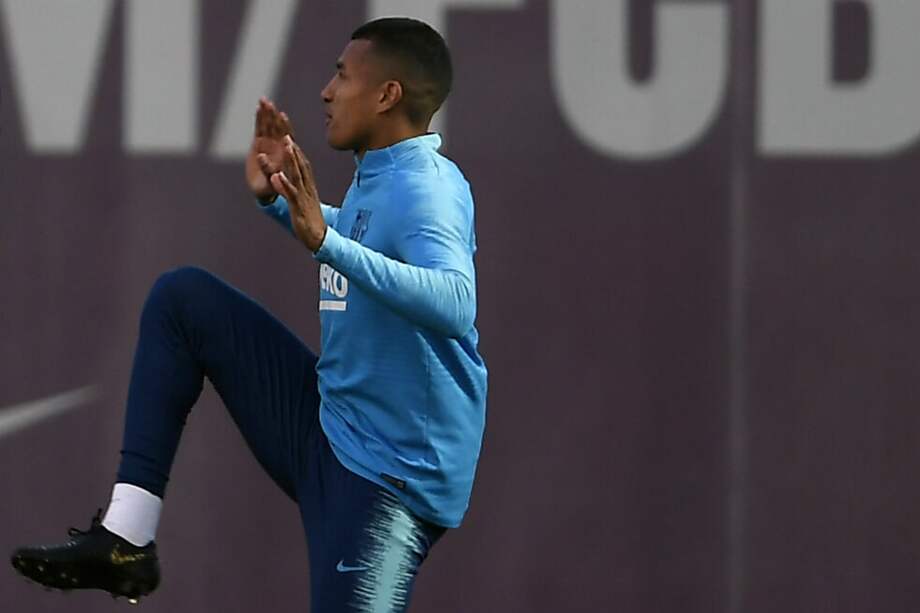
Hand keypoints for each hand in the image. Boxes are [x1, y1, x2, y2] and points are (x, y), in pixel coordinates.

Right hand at [246, 97, 294, 200]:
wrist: (266, 192)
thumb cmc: (272, 188)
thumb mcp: (273, 181)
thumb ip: (268, 170)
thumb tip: (262, 157)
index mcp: (286, 155)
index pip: (286, 137)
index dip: (284, 126)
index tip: (282, 116)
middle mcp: (279, 147)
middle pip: (277, 128)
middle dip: (273, 115)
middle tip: (269, 102)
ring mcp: (270, 144)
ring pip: (269, 126)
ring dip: (266, 113)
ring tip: (263, 100)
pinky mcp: (259, 144)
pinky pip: (260, 129)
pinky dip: (259, 119)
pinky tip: (258, 108)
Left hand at [271, 135, 327, 252]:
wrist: (319, 238)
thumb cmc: (309, 217)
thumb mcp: (302, 196)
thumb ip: (296, 183)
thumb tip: (288, 173)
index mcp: (306, 182)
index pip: (300, 159)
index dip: (293, 143)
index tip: (287, 127)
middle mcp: (306, 185)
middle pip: (299, 161)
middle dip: (292, 143)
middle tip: (286, 125)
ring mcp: (303, 195)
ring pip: (297, 174)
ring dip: (291, 158)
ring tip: (286, 143)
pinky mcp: (299, 208)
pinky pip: (292, 195)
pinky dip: (284, 185)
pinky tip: (276, 176)